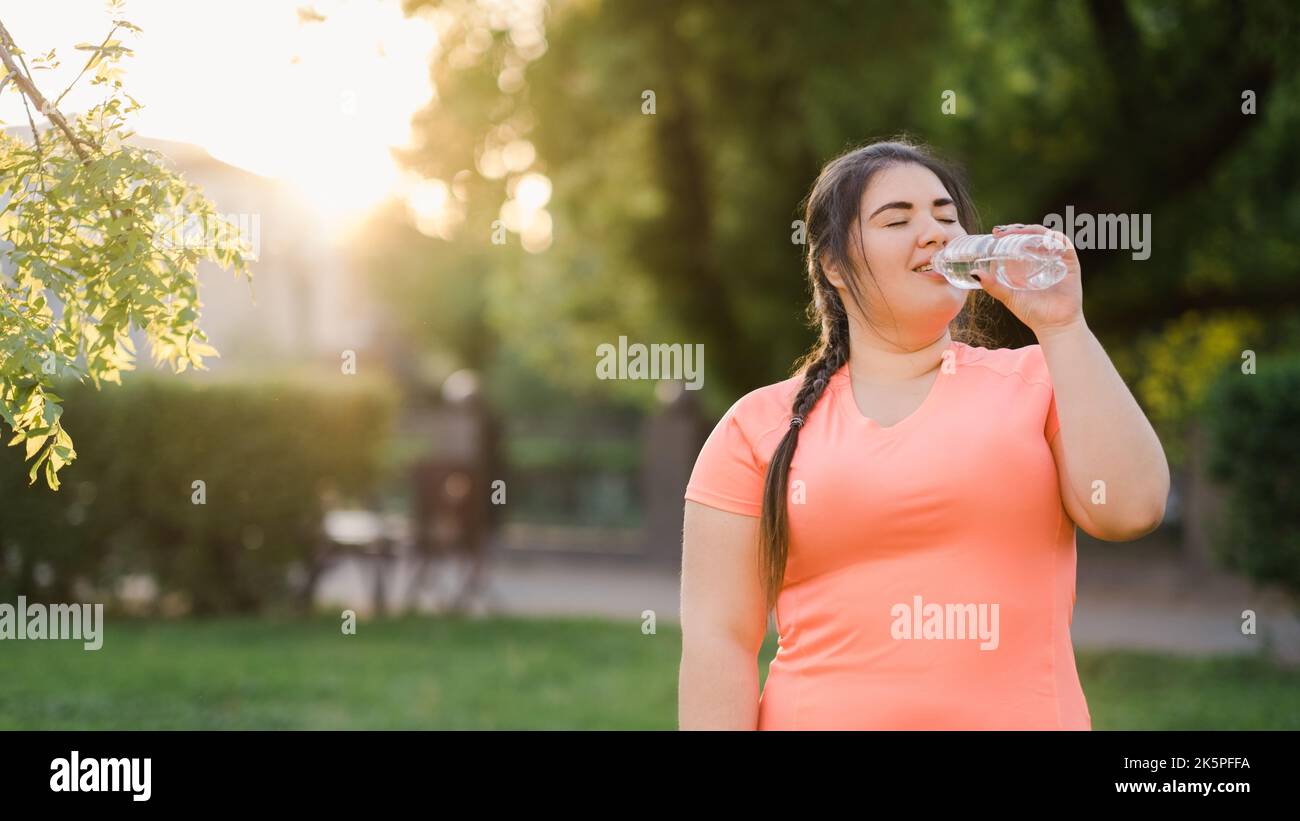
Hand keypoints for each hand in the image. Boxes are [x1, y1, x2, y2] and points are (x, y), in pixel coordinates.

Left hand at [976, 223, 1084, 337]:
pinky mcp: (1070, 263)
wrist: (1053, 325)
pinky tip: (1040, 239)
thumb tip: (973, 273)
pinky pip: (1064, 244)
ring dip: (1032, 230)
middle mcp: (1045, 258)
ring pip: (1046, 236)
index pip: (1021, 240)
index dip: (1009, 233)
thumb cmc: (1032, 312)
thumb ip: (992, 285)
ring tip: (1016, 232)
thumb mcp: (1008, 296)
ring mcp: (1058, 259)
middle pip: (1033, 235)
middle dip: (1017, 229)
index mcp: (1030, 263)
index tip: (995, 232)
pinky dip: (1053, 238)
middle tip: (1001, 231)